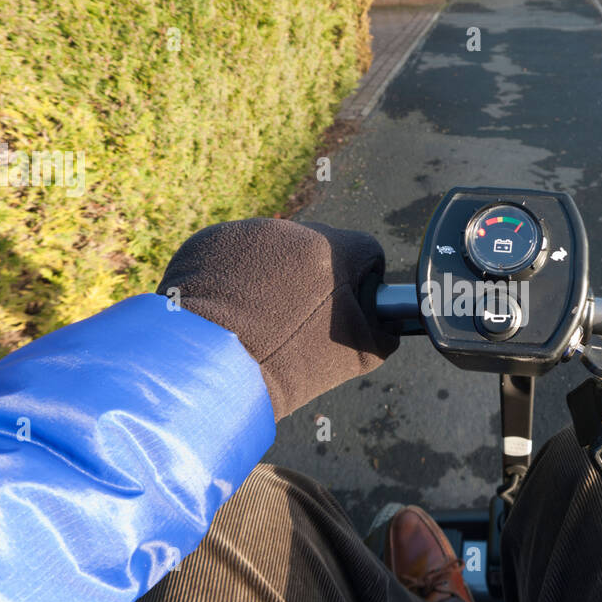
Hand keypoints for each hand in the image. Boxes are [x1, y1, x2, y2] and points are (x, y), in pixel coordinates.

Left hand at [158, 218, 398, 419]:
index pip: (365, 250)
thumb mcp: (360, 354)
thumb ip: (386, 328)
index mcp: (334, 250)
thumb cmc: (292, 365)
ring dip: (274, 274)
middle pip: (318, 248)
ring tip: (260, 317)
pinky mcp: (210, 241)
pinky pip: (235, 253)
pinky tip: (231, 308)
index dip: (363, 279)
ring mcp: (248, 233)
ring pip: (274, 249)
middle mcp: (292, 232)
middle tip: (299, 318)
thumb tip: (391, 320)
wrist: (212, 369)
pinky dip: (236, 275)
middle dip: (314, 277)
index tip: (348, 304)